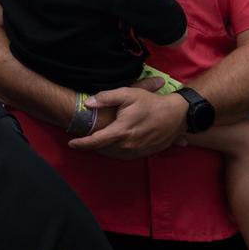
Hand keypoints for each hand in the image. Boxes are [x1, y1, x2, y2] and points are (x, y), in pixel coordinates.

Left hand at [70, 87, 186, 157]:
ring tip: (96, 143)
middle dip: (92, 146)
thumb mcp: (127, 94)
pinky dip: (117, 152)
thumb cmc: (150, 102)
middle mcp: (130, 144)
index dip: (82, 143)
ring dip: (104, 150)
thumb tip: (88, 104)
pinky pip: (127, 156)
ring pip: (116, 154)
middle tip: (82, 141)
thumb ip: (106, 98)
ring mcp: (140, 150)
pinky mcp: (147, 152)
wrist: (177, 114)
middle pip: (104, 149)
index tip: (71, 144)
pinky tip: (114, 145)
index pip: (97, 141)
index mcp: (122, 131)